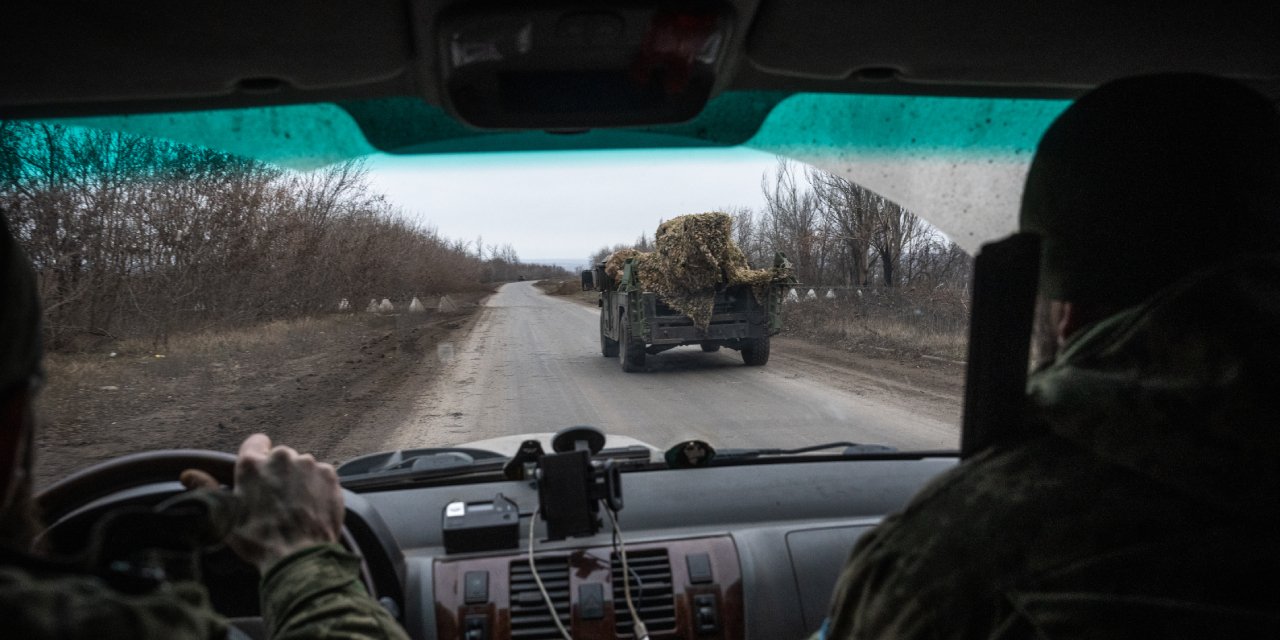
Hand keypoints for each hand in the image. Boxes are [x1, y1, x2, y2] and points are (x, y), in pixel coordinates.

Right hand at [181, 434, 343, 571]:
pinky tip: (311, 508)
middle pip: (279, 457)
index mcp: (253, 464)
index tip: (258, 472)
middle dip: (277, 473)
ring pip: (302, 466)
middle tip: (275, 500)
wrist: (299, 555)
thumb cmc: (258, 539)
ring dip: (298, 480)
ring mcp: (309, 465)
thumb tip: (187, 475)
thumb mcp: (226, 515)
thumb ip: (207, 488)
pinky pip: (321, 476)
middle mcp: (282, 457)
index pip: (255, 442)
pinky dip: (317, 488)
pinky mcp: (330, 476)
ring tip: (295, 507)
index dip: (256, 456)